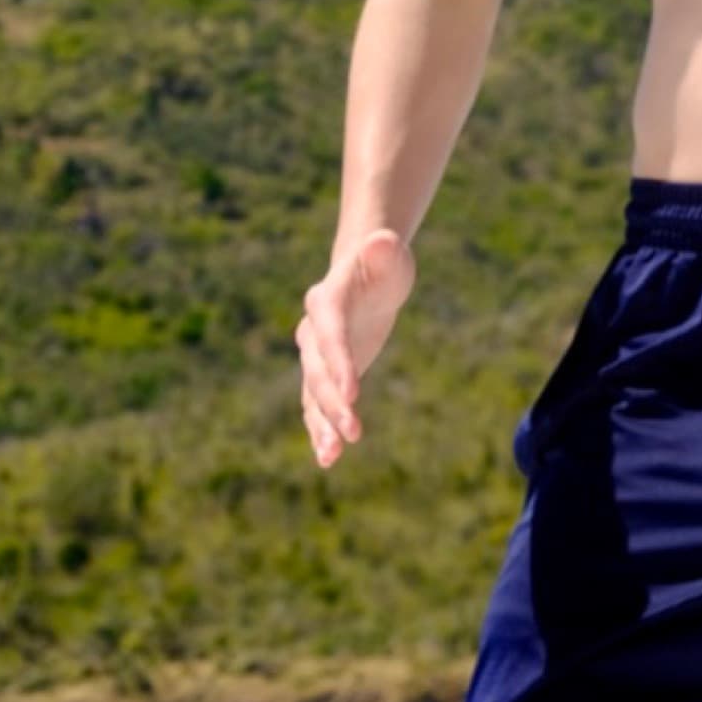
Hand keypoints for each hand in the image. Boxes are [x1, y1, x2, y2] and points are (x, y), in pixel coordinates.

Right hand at [294, 229, 416, 467]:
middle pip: (319, 372)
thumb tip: (382, 242)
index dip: (340, 363)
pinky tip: (329, 459)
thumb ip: (383, 252)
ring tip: (332, 456)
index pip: (331, 335)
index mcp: (327, 300)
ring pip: (313, 395)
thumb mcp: (388, 256)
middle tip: (354, 430)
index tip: (353, 394)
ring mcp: (315, 357)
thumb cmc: (383, 264)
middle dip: (333, 402)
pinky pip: (317, 407)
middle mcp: (313, 332)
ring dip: (321, 425)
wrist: (369, 278)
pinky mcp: (324, 376)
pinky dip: (321, 431)